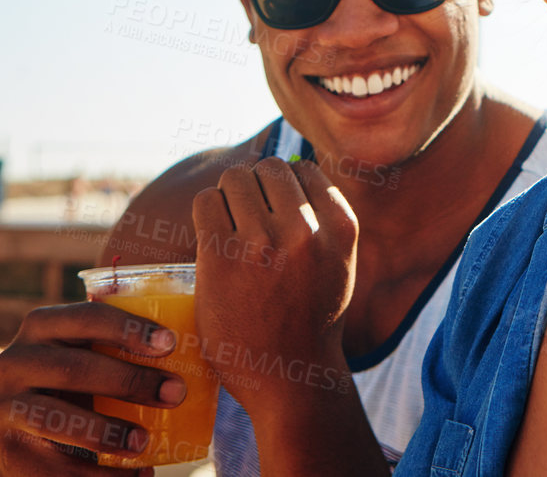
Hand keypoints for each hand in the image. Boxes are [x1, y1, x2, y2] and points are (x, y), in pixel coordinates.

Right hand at [0, 300, 179, 473]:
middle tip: (177, 393)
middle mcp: (15, 362)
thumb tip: (206, 343)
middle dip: (131, 381)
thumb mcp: (85, 351)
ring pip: (61, 420)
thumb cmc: (73, 378)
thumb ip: (121, 341)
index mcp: (42, 326)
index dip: (129, 327)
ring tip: (146, 442)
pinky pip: (59, 466)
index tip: (171, 343)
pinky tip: (137, 473)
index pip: (87, 317)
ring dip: (109, 432)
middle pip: (77, 369)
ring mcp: (6, 408)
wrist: (11, 431)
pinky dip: (103, 475)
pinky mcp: (10, 451)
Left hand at [191, 156, 358, 416]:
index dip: (285, 184)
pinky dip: (206, 211)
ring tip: (229, 226)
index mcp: (340, 227)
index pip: (303, 169)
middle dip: (254, 185)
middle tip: (247, 216)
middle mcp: (306, 230)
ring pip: (234, 179)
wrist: (291, 377)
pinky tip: (212, 237)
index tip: (275, 209)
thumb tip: (293, 168)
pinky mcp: (222, 259)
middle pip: (268, 168)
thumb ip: (324, 218)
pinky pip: (206, 203)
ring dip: (228, 197)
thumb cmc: (312, 317)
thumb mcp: (338, 262)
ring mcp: (263, 244)